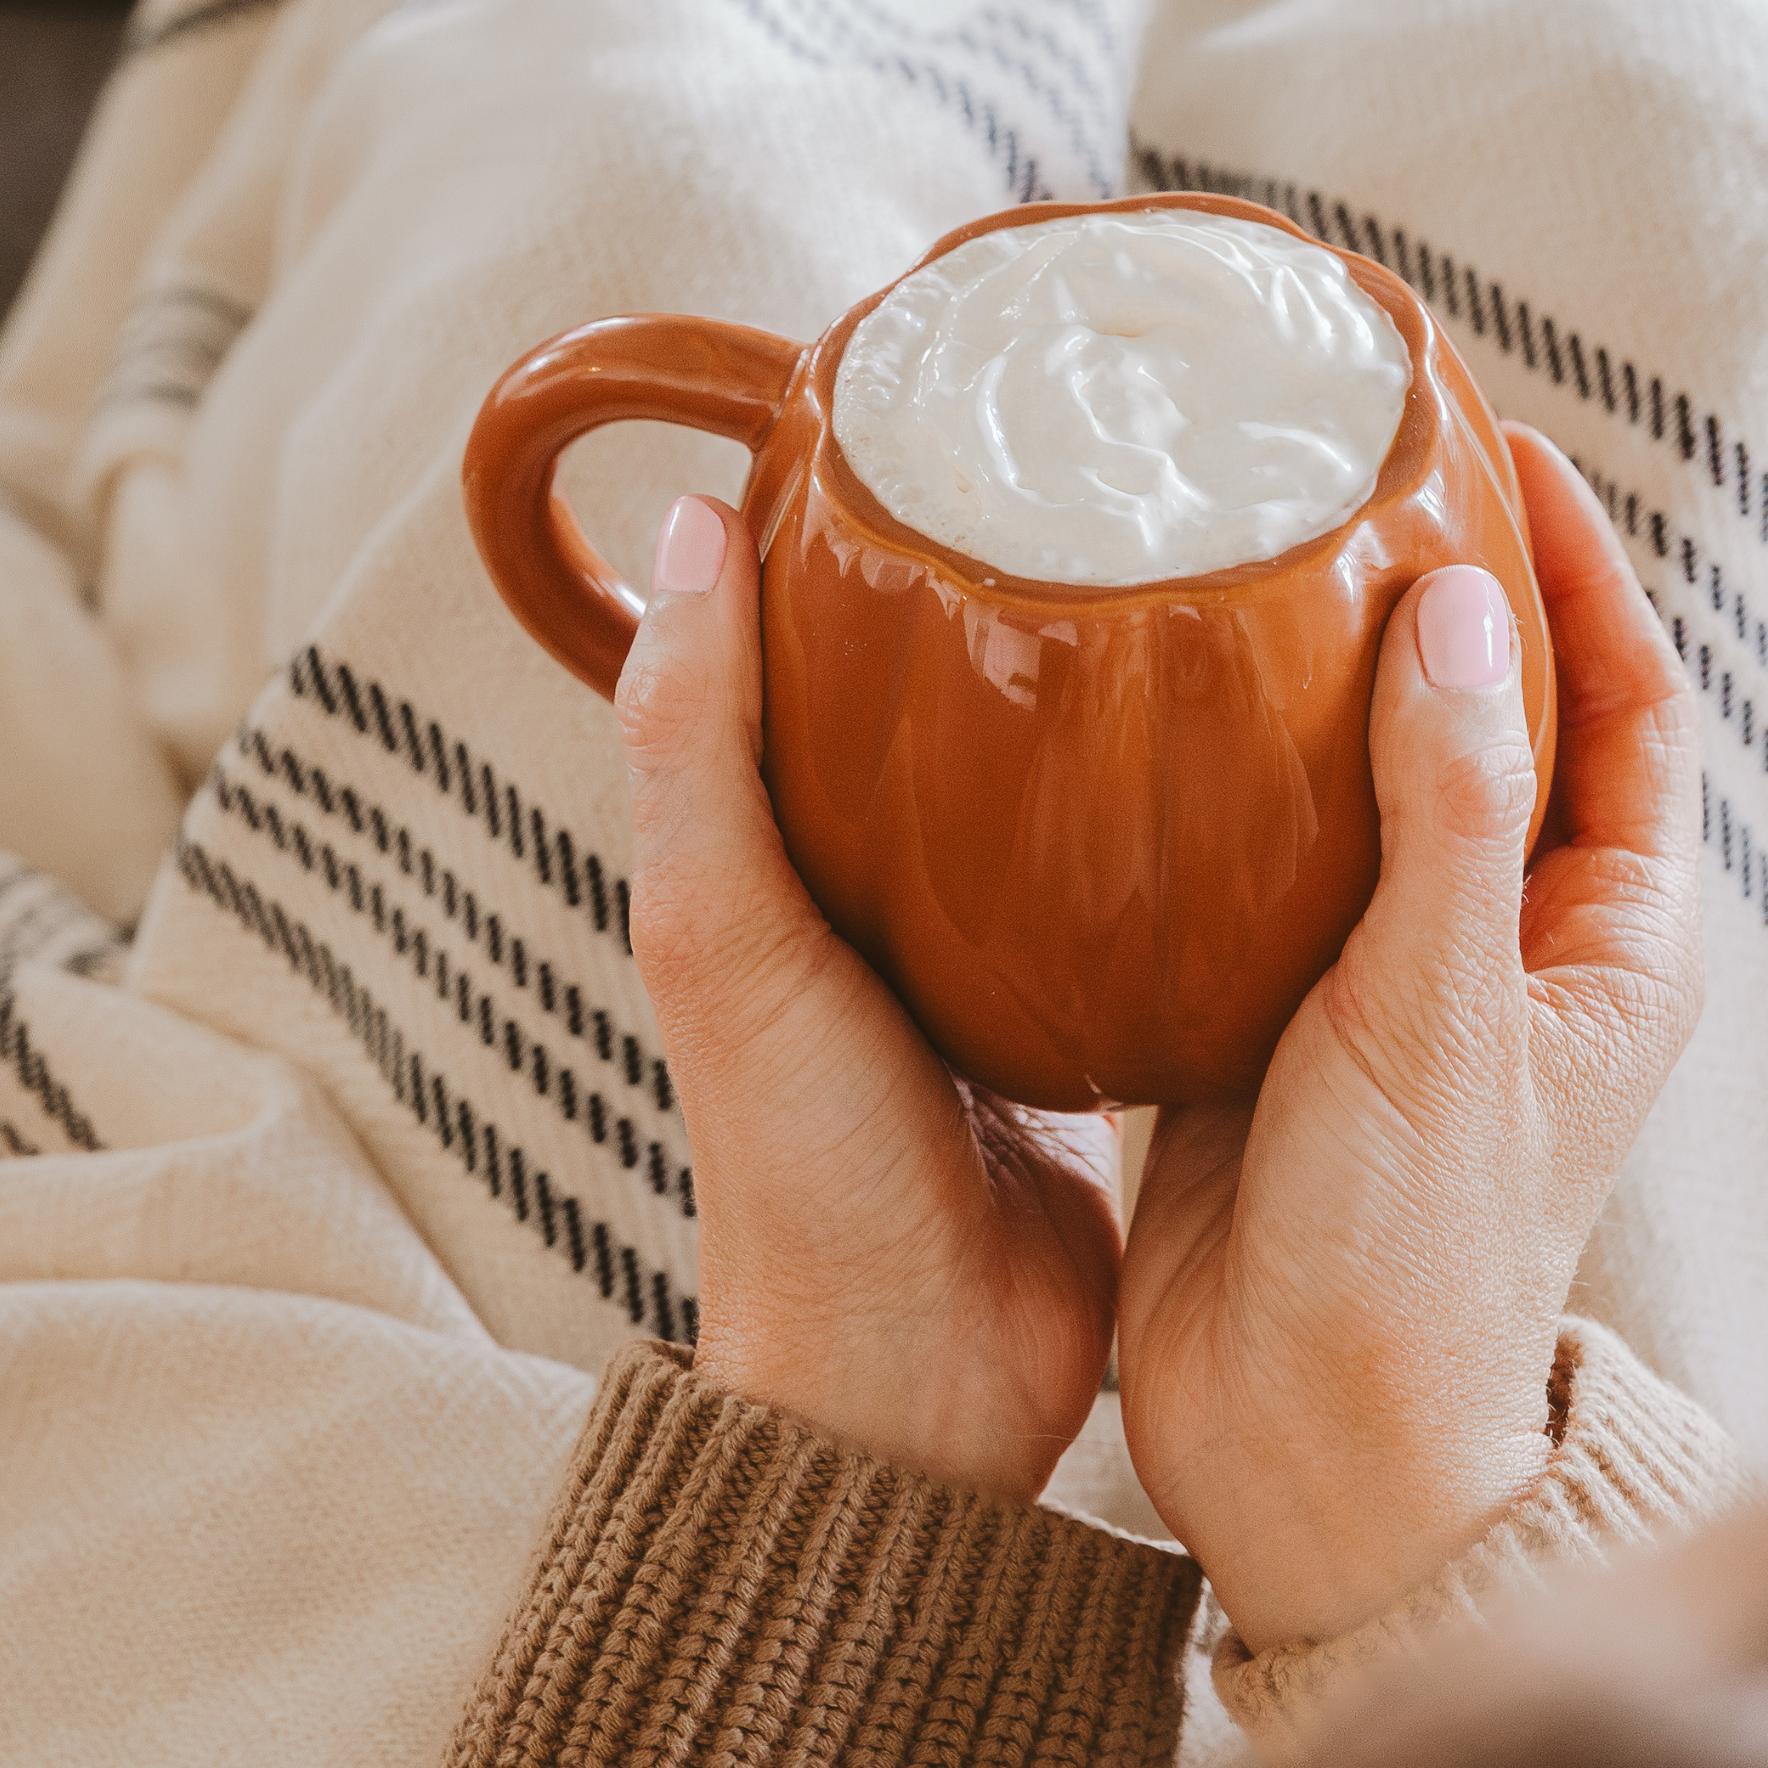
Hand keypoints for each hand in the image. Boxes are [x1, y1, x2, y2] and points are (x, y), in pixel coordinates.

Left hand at [615, 495, 1119, 1502]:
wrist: (917, 1369)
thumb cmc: (804, 1166)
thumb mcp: (723, 940)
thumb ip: (698, 750)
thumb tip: (700, 528)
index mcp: (785, 843)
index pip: (811, 638)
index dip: (860, 527)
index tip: (949, 417)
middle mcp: (886, 872)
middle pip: (952, 687)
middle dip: (1019, 583)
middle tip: (1115, 472)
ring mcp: (996, 930)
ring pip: (1055, 767)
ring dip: (1116, 687)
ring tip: (1210, 579)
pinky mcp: (1087, 990)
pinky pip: (1132, 866)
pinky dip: (1177, 804)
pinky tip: (1256, 750)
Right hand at [1116, 424, 1703, 1652]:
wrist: (1302, 1434)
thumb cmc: (1411, 1258)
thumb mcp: (1440, 1016)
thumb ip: (1446, 815)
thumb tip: (1452, 616)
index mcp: (1599, 942)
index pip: (1620, 709)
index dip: (1575, 572)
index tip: (1500, 454)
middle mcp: (1498, 947)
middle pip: (1492, 730)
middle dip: (1442, 608)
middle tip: (1358, 492)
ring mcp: (1380, 980)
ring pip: (1365, 794)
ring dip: (1322, 696)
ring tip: (1248, 584)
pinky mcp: (1274, 1016)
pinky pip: (1262, 870)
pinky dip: (1225, 798)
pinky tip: (1158, 743)